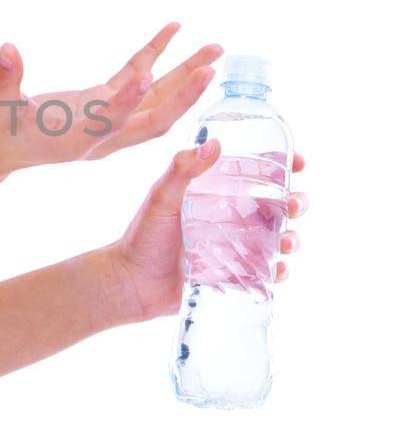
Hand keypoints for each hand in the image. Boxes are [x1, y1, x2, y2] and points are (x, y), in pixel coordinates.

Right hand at [0, 21, 224, 182]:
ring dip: (186, 76)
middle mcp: (100, 135)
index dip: (126, 100)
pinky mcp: (101, 103)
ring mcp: (105, 120)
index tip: (145, 75)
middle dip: (185, 94)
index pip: (110, 122)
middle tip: (213, 66)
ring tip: (216, 47)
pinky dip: (155, 56)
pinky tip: (173, 29)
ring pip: (154, 100)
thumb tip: (7, 50)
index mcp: (76, 141)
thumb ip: (4, 78)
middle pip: (153, 118)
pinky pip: (135, 79)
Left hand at [107, 143, 309, 321]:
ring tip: (288, 240)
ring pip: (278, 239)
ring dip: (292, 237)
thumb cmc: (141, 237)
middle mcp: (231, 218)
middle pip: (277, 206)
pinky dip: (278, 271)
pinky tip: (278, 269)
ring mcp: (236, 248)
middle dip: (295, 202)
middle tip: (295, 203)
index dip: (283, 166)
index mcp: (217, 194)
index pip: (257, 173)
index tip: (298, 161)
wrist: (130, 283)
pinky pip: (265, 273)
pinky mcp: (234, 276)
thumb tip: (213, 144)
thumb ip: (181, 171)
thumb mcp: (160, 198)